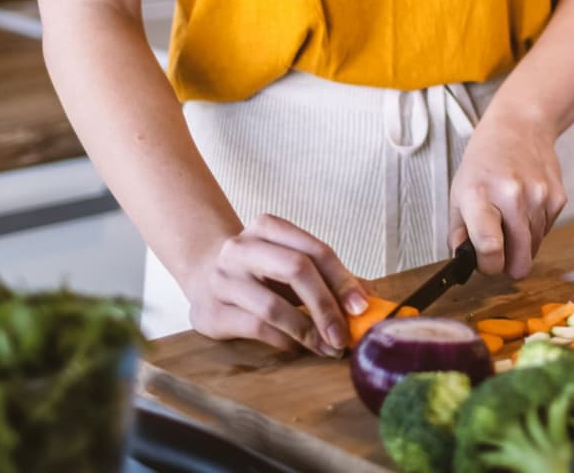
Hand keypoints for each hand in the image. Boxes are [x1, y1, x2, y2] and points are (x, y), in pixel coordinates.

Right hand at [180, 215, 372, 353]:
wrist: (202, 272)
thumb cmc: (259, 269)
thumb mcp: (290, 261)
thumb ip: (328, 276)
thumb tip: (371, 299)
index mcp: (268, 227)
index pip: (315, 251)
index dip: (343, 280)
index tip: (361, 307)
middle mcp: (242, 247)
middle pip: (296, 270)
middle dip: (326, 306)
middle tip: (343, 335)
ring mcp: (223, 279)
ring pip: (274, 306)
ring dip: (307, 331)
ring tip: (327, 347)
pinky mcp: (211, 311)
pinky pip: (256, 328)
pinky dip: (283, 340)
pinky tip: (296, 346)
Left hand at [450, 110, 567, 279]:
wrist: (520, 127)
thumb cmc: (485, 161)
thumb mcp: (458, 192)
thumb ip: (457, 232)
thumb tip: (462, 261)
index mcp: (480, 195)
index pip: (490, 247)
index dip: (488, 266)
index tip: (486, 263)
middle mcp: (513, 196)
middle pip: (519, 259)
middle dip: (508, 264)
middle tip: (497, 250)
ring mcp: (539, 197)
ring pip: (534, 249)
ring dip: (522, 244)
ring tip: (510, 218)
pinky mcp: (558, 198)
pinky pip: (546, 232)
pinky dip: (535, 229)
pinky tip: (525, 207)